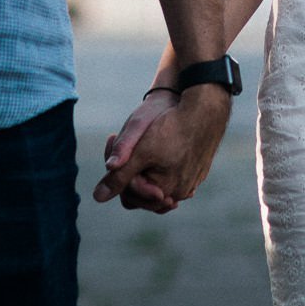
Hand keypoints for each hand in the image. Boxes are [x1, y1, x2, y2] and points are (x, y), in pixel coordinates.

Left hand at [92, 85, 231, 211]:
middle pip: (144, 192)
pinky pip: (175, 175)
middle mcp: (181, 193)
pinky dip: (164, 166)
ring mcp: (192, 182)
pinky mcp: (199, 171)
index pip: (129, 195)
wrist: (206, 108)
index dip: (118, 173)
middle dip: (132, 171)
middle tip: (128, 142)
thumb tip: (98, 197)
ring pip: (160, 183)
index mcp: (164, 191)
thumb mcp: (140, 150)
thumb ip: (119, 176)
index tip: (116, 141)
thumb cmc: (171, 126)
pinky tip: (159, 146)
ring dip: (147, 169)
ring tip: (142, 144)